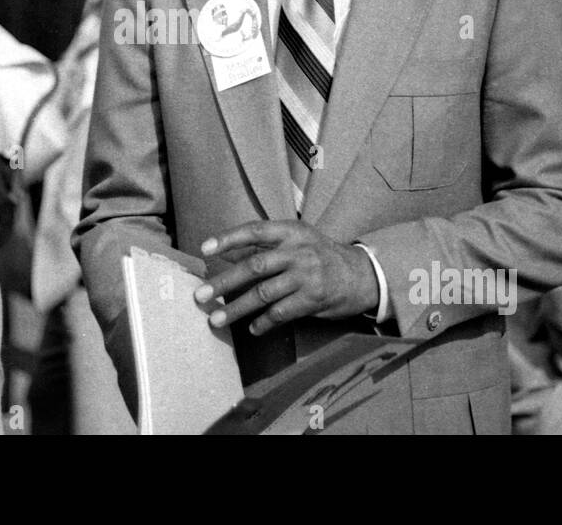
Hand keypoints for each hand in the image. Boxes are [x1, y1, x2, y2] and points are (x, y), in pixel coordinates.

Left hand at [192, 220, 378, 336]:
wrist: (361, 274)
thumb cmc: (320, 255)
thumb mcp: (297, 240)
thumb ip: (266, 246)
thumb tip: (226, 254)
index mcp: (291, 232)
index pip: (255, 231)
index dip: (228, 238)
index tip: (205, 248)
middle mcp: (298, 252)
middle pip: (254, 266)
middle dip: (224, 282)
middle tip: (200, 295)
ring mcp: (306, 276)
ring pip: (263, 294)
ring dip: (237, 309)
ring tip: (216, 320)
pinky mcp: (312, 299)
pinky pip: (281, 313)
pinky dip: (263, 323)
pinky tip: (252, 329)